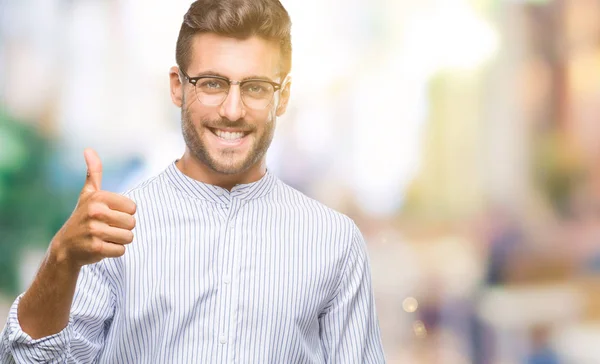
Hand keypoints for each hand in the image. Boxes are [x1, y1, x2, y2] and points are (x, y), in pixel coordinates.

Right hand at [50, 148, 136, 267]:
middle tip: (106, 228)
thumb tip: (89, 149)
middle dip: (123, 228)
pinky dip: (114, 251)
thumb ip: (93, 172)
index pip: (133, 208)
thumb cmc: (82, 218)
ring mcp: (95, 230)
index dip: (124, 214)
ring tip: (104, 238)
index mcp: (98, 197)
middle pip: (132, 223)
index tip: (109, 215)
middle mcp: (96, 212)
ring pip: (129, 237)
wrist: (65, 247)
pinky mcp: (96, 247)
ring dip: (119, 241)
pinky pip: (121, 251)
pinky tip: (100, 247)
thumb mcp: (88, 194)